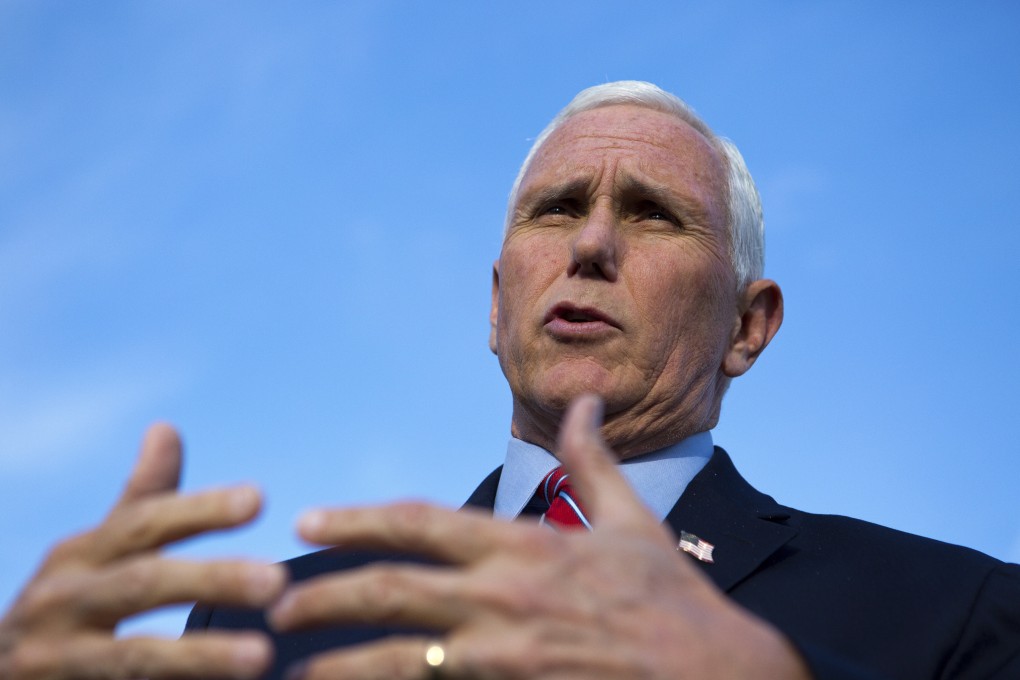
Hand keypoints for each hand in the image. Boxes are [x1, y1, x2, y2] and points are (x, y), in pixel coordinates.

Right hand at [0, 424, 287, 678]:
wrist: (1, 675)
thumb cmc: (65, 608)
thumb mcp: (94, 552)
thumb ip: (140, 501)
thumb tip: (167, 427)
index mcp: (79, 556)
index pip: (143, 523)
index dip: (199, 510)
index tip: (259, 498)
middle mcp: (61, 602)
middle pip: (142, 584)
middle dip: (210, 580)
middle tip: (278, 582)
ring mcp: (53, 661)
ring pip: (134, 658)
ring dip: (200, 657)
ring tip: (262, 656)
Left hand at [268, 395, 810, 678]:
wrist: (716, 675)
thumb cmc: (672, 599)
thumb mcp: (632, 519)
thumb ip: (593, 459)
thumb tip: (583, 401)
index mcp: (525, 546)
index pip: (422, 522)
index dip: (360, 519)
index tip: (311, 519)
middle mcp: (505, 597)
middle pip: (392, 587)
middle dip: (325, 591)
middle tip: (273, 598)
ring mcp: (505, 655)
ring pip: (399, 654)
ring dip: (338, 659)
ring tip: (292, 664)